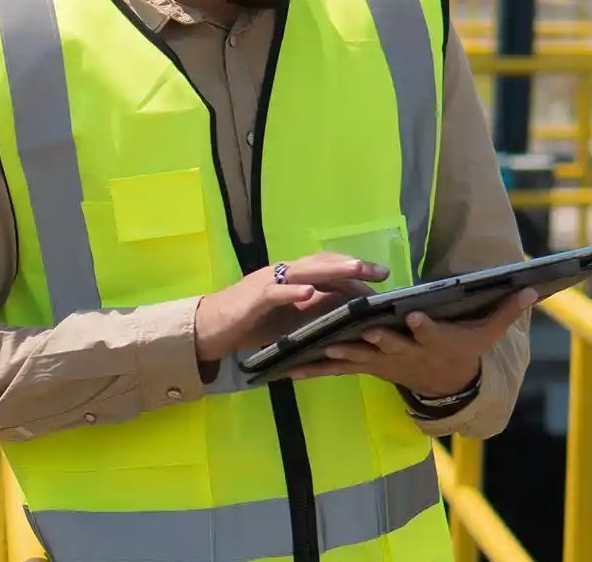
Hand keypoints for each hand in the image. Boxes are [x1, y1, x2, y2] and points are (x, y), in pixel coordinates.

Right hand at [193, 252, 389, 363]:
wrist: (211, 327)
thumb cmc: (250, 322)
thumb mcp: (288, 318)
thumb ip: (311, 310)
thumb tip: (344, 310)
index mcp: (292, 278)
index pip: (326, 267)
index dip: (353, 271)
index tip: (379, 278)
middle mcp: (283, 274)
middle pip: (322, 263)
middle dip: (352, 266)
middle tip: (380, 272)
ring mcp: (268, 283)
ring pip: (304, 271)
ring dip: (332, 270)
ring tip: (357, 271)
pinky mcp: (254, 298)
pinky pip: (276, 292)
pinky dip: (293, 291)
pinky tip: (309, 293)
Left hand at [286, 287, 536, 397]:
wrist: (445, 384)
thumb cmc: (464, 349)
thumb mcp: (486, 333)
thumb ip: (506, 311)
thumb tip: (532, 289)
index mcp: (432, 339)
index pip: (428, 331)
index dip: (423, 326)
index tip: (414, 316)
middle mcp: (404, 352)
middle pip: (386, 344)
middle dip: (373, 338)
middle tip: (360, 331)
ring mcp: (382, 361)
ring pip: (355, 356)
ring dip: (333, 354)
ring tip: (311, 350)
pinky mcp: (365, 365)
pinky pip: (336, 367)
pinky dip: (313, 367)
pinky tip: (287, 368)